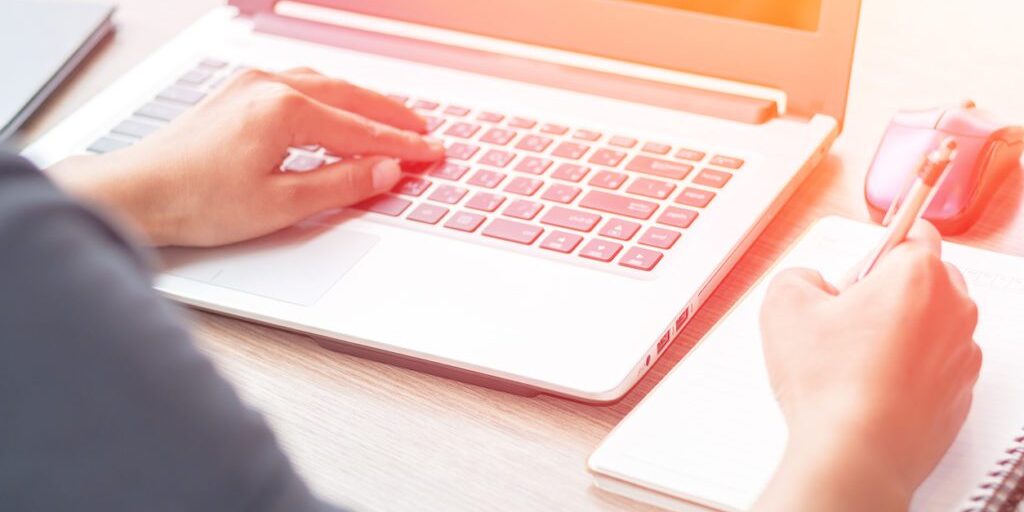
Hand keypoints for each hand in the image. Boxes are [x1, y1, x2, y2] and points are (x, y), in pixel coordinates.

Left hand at [47, 68, 443, 246]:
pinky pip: (301, 84)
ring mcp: (251, 85)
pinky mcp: (238, 92)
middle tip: (424, 132)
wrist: (137, 193)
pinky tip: (339, 110)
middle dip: (392, 116)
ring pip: (326, 85)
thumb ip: (341, 184)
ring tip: (392, 119)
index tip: (432, 153)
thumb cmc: (198, 202)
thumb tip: (385, 171)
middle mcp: (270, 86)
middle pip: (351, 97)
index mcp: (285, 110)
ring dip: (363, 102)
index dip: (403, 146)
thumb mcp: (281, 204)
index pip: (363, 130)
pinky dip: (332, 98)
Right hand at [754, 221, 980, 511]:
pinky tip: (870, 386)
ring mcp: (961, 355)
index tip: (875, 241)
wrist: (856, 454)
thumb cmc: (831, 384)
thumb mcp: (783, 304)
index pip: (916, 229)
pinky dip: (908, 368)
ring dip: (900, 329)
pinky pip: (934, 364)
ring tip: (853, 359)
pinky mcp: (960, 394)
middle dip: (888, 288)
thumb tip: (811, 283)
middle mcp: (953, 310)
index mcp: (917, 276)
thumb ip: (799, 274)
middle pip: (926, 277)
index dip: (881, 239)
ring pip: (931, 322)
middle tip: (845, 314)